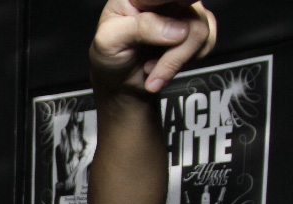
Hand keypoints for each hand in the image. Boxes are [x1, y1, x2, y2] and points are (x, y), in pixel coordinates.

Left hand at [92, 1, 216, 92]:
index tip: (183, 11)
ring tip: (150, 67)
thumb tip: (177, 29)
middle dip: (173, 48)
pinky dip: (184, 61)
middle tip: (150, 67)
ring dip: (173, 60)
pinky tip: (164, 65)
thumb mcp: (110, 40)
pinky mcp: (196, 27)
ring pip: (199, 31)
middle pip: (188, 8)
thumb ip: (139, 28)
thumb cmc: (111, 55)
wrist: (121, 81)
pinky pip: (207, 42)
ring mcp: (182, 11)